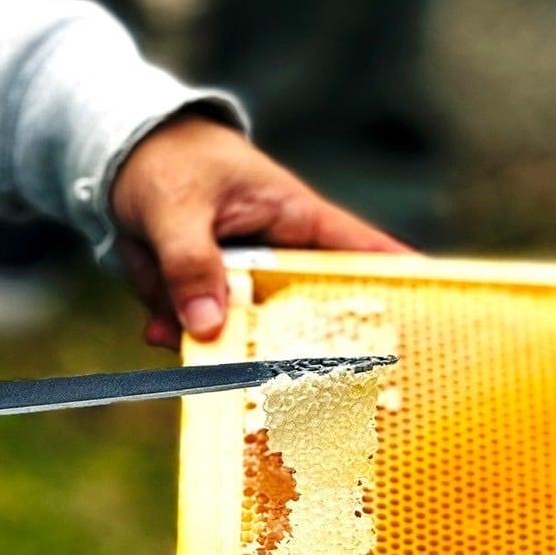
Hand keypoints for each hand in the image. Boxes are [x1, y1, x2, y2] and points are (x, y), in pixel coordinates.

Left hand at [109, 116, 410, 348]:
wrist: (119, 157)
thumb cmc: (167, 160)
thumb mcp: (176, 207)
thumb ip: (191, 264)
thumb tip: (208, 327)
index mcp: (299, 222)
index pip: (364, 254)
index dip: (401, 286)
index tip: (436, 323)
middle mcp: (283, 260)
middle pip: (316, 315)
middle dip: (314, 354)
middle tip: (328, 397)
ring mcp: (249, 284)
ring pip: (257, 333)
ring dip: (229, 351)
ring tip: (211, 367)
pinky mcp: (213, 301)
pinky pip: (207, 333)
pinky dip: (182, 339)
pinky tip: (156, 332)